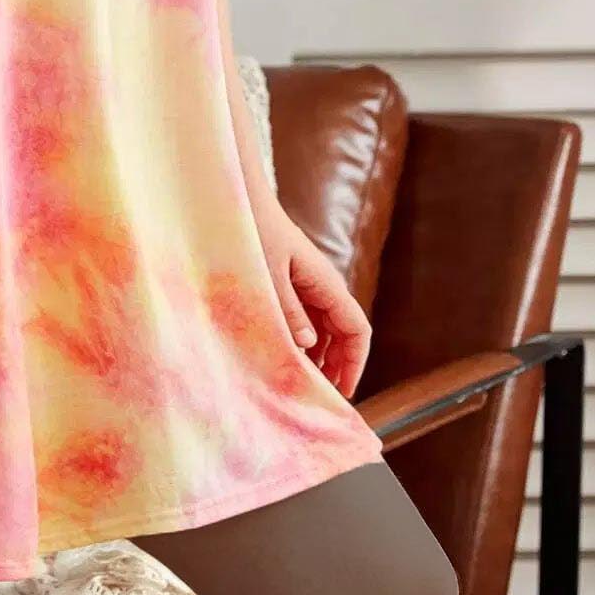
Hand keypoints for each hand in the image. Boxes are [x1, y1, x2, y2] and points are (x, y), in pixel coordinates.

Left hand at [253, 202, 371, 398]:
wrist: (237, 197)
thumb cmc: (252, 231)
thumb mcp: (267, 275)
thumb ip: (288, 312)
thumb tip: (310, 347)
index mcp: (325, 282)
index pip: (356, 329)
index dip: (355, 363)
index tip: (342, 393)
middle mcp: (321, 284)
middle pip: (342, 333)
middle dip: (336, 366)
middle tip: (317, 398)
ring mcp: (305, 283)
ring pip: (322, 328)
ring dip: (317, 356)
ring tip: (299, 383)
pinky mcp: (287, 281)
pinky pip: (303, 317)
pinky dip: (299, 340)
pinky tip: (282, 356)